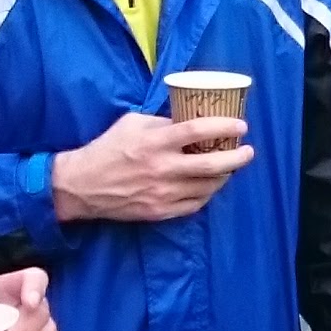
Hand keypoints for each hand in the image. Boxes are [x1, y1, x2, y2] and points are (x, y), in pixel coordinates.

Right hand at [53, 111, 250, 222]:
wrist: (82, 186)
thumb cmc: (108, 148)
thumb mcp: (132, 123)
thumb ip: (162, 121)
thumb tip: (191, 118)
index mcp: (154, 142)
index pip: (197, 131)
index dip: (224, 127)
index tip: (241, 125)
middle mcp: (162, 168)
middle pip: (211, 165)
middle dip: (237, 158)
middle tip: (248, 151)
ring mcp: (162, 193)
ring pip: (207, 187)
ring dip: (225, 176)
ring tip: (230, 166)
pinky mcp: (160, 211)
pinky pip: (195, 204)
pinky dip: (207, 193)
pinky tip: (210, 184)